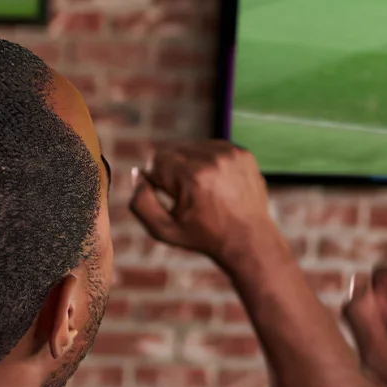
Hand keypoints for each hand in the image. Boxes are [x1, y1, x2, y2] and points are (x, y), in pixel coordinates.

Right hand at [130, 140, 277, 270]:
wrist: (249, 239)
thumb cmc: (203, 236)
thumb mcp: (163, 230)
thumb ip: (140, 202)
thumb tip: (138, 173)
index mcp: (192, 176)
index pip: (156, 160)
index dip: (157, 180)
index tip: (171, 198)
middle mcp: (213, 159)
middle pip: (173, 150)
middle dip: (173, 171)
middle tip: (187, 196)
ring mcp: (231, 153)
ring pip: (192, 147)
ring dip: (190, 164)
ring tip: (202, 190)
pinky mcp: (243, 152)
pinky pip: (213, 148)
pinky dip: (209, 162)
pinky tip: (215, 184)